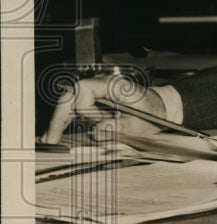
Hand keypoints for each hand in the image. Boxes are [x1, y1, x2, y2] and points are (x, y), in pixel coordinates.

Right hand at [41, 77, 165, 143]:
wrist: (160, 109)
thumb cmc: (152, 113)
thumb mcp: (139, 123)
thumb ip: (118, 127)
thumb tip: (96, 131)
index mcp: (114, 85)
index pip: (85, 89)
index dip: (84, 108)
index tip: (92, 123)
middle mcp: (102, 85)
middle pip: (71, 95)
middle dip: (59, 116)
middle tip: (50, 137)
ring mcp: (97, 91)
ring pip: (70, 101)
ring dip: (59, 119)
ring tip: (49, 137)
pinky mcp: (95, 100)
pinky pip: (75, 106)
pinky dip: (66, 119)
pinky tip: (56, 132)